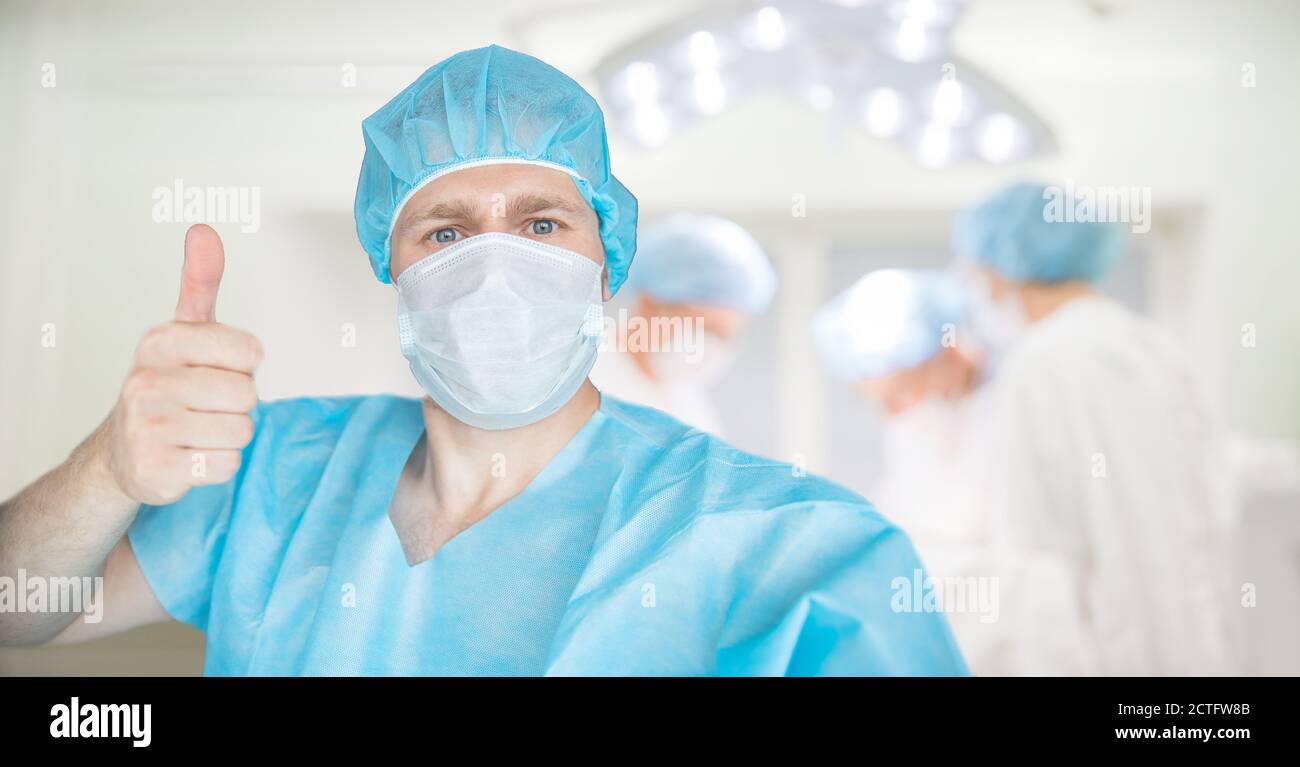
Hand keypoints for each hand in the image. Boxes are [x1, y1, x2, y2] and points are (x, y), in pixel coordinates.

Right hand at [105, 225, 262, 504]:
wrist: (125, 450)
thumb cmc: (168, 384)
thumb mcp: (183, 332)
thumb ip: (200, 282)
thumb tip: (203, 230)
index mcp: (160, 342)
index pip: (249, 350)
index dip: (244, 363)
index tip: (217, 366)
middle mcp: (146, 382)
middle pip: (247, 394)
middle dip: (237, 403)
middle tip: (206, 404)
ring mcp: (147, 428)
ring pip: (240, 431)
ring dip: (228, 434)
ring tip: (197, 428)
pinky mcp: (157, 470)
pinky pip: (227, 465)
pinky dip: (217, 464)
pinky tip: (190, 454)